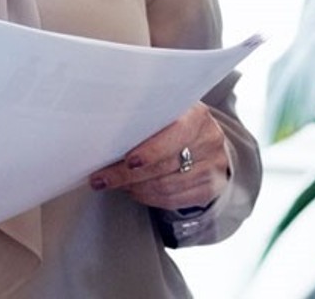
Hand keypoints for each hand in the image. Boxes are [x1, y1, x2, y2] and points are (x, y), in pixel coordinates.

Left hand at [88, 103, 229, 212]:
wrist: (205, 143)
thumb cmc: (174, 127)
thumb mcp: (165, 114)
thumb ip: (144, 122)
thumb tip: (105, 140)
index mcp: (197, 116)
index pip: (176, 133)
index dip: (152, 149)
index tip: (128, 160)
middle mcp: (209, 140)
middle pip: (165, 165)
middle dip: (127, 174)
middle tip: (102, 179)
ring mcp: (213, 166)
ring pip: (166, 186)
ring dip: (135, 188)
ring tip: (118, 183)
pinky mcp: (210, 188)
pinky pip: (172, 200)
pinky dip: (148, 198)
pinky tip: (136, 190)